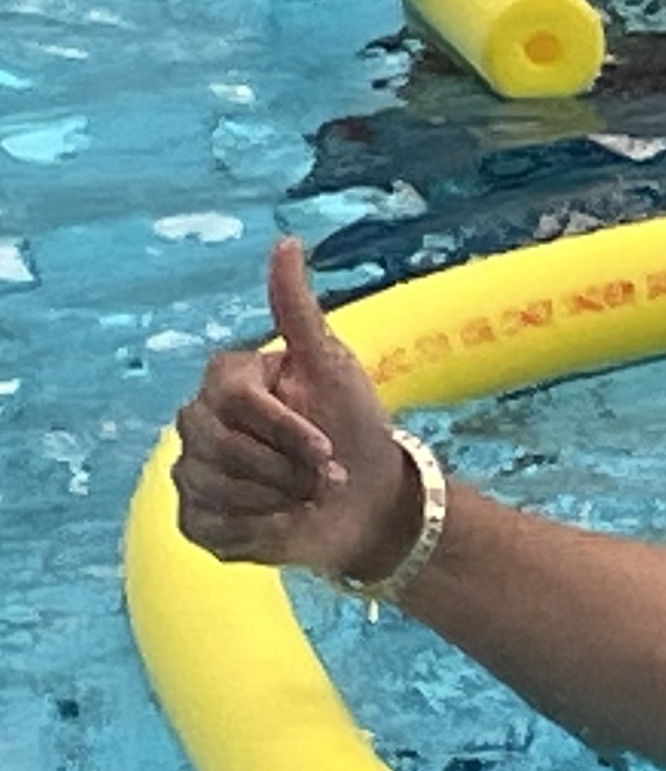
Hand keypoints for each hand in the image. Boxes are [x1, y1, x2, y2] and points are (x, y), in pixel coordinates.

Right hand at [170, 239, 416, 578]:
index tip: (328, 448)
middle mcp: (196, 421)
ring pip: (215, 487)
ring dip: (279, 499)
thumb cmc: (354, 426)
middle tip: (328, 478)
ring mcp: (190, 471)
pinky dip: (259, 529)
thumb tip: (285, 241)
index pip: (235, 403)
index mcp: (226, 380)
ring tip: (309, 497)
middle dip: (287, 469)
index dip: (286, 431)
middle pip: (222, 448)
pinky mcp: (194, 518)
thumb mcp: (333, 365)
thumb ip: (298, 310)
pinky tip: (283, 520)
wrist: (370, 501)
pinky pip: (210, 524)